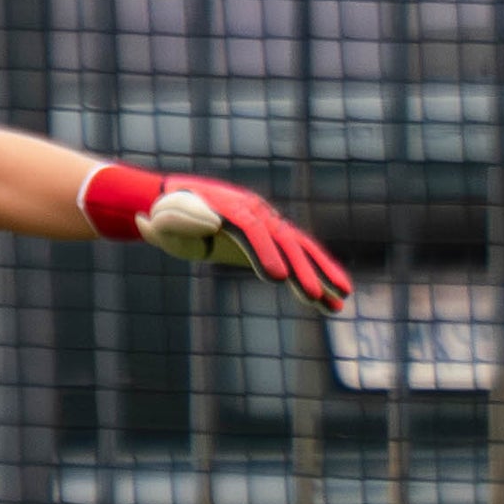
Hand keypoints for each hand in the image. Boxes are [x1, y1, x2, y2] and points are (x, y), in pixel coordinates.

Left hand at [82, 165, 349, 309]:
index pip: (251, 229)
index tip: (276, 279)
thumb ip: (171, 220)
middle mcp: (255, 211)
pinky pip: (297, 258)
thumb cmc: (163, 213)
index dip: (265, 253)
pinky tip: (332, 303)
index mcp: (228, 206)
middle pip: (284, 240)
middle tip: (313, 297)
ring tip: (342, 299)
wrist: (173, 200)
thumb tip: (206, 223)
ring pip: (300, 249)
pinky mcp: (271, 239)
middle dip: (302, 270)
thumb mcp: (160, 216)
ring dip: (321, 275)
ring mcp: (267, 224)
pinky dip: (314, 279)